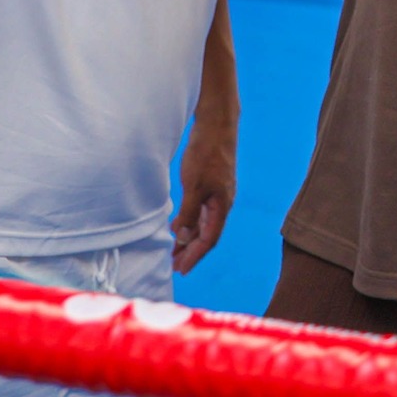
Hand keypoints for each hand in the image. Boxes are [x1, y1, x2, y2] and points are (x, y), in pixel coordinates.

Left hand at [170, 119, 234, 274]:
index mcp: (222, 206)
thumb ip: (188, 213)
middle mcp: (222, 203)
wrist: (216, 126)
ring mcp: (217, 194)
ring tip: (173, 251)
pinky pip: (199, 210)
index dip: (195, 256)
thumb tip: (181, 236)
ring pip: (202, 223)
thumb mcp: (194, 187)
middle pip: (206, 234)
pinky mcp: (210, 184)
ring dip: (188, 237)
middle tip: (174, 266)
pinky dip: (188, 221)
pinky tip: (176, 224)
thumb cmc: (207, 154)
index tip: (181, 269)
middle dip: (191, 251)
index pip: (209, 239)